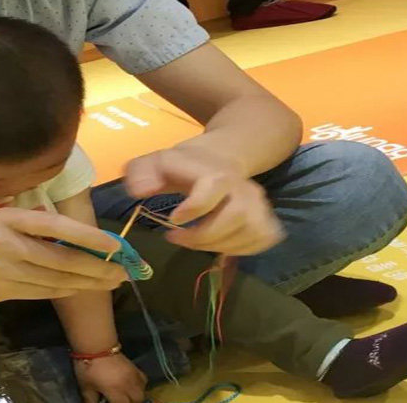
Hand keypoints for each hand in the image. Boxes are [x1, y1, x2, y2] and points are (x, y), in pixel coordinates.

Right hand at [0, 208, 126, 301]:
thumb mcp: (2, 217)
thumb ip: (34, 227)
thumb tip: (79, 240)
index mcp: (8, 218)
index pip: (56, 227)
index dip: (88, 237)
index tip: (115, 246)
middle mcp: (5, 244)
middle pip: (60, 260)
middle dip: (96, 268)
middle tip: (123, 273)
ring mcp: (0, 271)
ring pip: (52, 281)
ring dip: (84, 283)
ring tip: (108, 283)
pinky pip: (37, 293)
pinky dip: (61, 291)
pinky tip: (78, 288)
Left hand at [74, 354, 147, 402]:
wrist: (95, 346)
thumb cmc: (88, 367)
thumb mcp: (86, 387)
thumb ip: (91, 400)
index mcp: (116, 392)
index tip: (111, 401)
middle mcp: (128, 386)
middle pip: (136, 400)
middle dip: (130, 402)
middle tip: (120, 400)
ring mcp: (134, 376)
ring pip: (142, 392)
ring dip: (136, 396)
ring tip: (127, 396)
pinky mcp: (135, 368)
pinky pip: (144, 380)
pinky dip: (140, 386)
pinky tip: (132, 386)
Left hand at [125, 146, 283, 255]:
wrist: (221, 157)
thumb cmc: (184, 165)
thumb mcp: (157, 161)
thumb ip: (141, 172)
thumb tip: (140, 191)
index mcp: (216, 171)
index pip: (214, 185)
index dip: (196, 206)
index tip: (174, 220)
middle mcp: (244, 187)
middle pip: (236, 215)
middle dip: (204, 235)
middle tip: (176, 238)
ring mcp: (260, 205)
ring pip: (250, 233)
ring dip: (217, 246)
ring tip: (193, 241)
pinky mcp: (267, 220)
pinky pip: (260, 241)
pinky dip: (238, 250)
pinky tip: (217, 244)